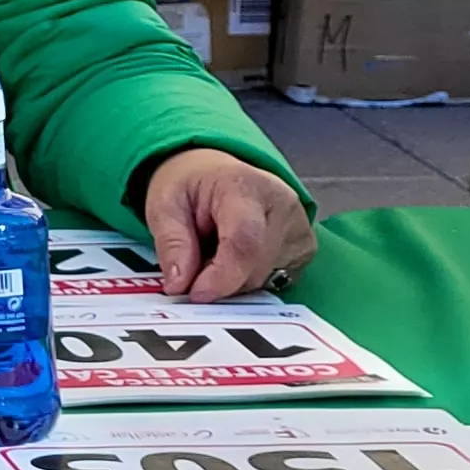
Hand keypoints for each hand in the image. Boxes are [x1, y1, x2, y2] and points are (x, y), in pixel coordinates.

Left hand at [140, 147, 316, 300]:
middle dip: (218, 280)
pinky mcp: (304, 248)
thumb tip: (178, 285)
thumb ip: (171, 243)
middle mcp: (282, 204)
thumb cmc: (191, 186)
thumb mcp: (164, 205)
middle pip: (253, 268)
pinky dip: (248, 280)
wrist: (215, 174)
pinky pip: (275, 281)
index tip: (195, 295)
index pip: (244, 242)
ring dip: (233, 281)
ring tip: (214, 252)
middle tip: (193, 265)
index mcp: (244, 186)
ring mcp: (298, 227)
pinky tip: (236, 258)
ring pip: (264, 279)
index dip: (220, 278)